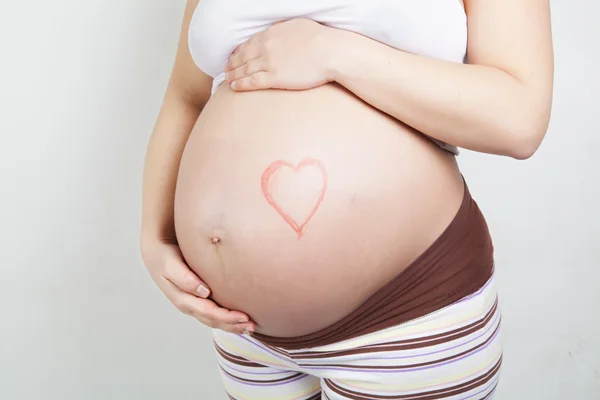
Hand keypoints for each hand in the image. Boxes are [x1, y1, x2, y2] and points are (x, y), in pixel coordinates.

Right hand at [141, 240, 255, 334]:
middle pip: (214, 321)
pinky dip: (227, 318)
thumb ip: (184, 278)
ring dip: (232, 325)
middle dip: (233, 325)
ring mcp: (194, 304)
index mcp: (183, 300)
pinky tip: (239, 318)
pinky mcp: (199, 299)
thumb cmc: (165, 257)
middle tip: (252, 325)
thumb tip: (203, 291)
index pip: (209, 313)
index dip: (227, 317)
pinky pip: (214, 313)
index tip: (244, 317)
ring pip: (214, 320)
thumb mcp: (170, 265)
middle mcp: (190, 306)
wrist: (157, 253)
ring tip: (250, 327)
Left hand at [224, 18, 334, 91]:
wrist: (330, 52)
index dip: (239, 51)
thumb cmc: (320, 38)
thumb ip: (283, 29)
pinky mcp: (274, 77)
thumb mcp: (298, 25)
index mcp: (271, 33)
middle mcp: (266, 47)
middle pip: (243, 56)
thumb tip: (278, 30)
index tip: (234, 56)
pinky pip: (252, 82)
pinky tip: (233, 87)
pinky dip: (241, 84)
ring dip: (233, 75)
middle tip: (225, 69)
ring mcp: (269, 62)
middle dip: (232, 63)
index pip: (249, 43)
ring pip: (244, 69)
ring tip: (227, 79)